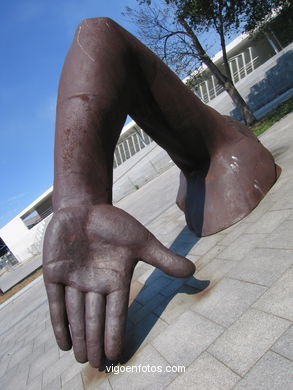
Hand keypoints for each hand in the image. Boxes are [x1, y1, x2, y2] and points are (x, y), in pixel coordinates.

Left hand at [43, 204, 194, 367]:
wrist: (85, 207)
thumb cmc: (113, 223)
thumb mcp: (141, 241)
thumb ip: (163, 258)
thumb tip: (194, 271)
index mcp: (115, 279)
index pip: (116, 312)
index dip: (115, 333)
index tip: (116, 355)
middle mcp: (94, 284)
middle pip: (95, 318)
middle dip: (95, 341)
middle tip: (95, 365)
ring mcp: (73, 279)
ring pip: (76, 314)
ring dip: (79, 337)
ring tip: (81, 359)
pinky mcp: (54, 272)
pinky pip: (56, 302)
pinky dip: (59, 322)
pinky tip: (63, 343)